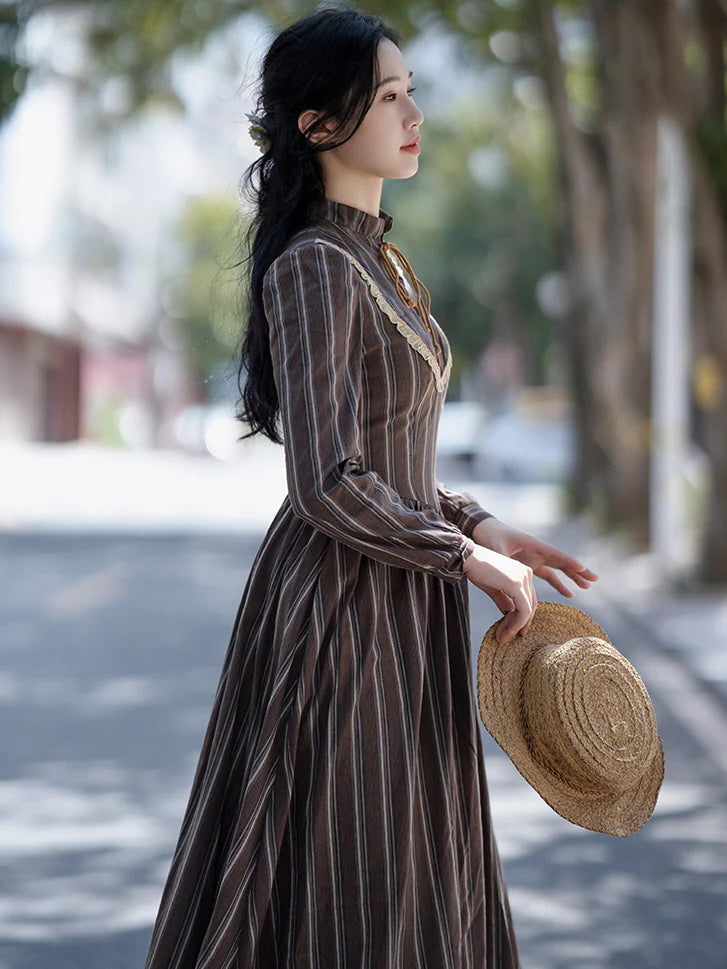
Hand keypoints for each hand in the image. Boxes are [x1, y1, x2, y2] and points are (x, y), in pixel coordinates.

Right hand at [463, 542, 537, 643]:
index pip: (528, 599)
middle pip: (531, 605)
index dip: (521, 617)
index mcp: (523, 572)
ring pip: (527, 610)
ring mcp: (523, 579)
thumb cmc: (476, 569)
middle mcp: (527, 573)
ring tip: (502, 638)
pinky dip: (515, 624)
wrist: (466, 557)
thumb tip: (510, 615)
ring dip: (515, 627)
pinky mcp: (516, 585)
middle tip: (506, 637)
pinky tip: (504, 632)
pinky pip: (522, 611)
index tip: (510, 631)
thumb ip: (504, 600)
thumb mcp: (493, 587)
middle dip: (519, 624)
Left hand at [471, 517, 597, 598]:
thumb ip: (504, 564)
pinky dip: (558, 583)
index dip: (567, 562)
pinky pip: (548, 575)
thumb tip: (510, 582)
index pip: (554, 554)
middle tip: (594, 579)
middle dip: (577, 570)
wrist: (480, 530)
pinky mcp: (529, 564)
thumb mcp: (496, 549)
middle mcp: (537, 550)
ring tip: (586, 587)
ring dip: (571, 578)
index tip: (582, 569)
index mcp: (532, 544)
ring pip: (557, 568)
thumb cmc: (489, 536)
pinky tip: (568, 593)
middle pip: (561, 561)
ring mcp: (534, 558)